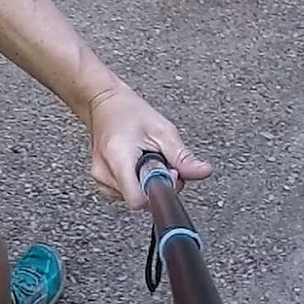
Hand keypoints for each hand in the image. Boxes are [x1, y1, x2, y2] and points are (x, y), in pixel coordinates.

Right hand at [86, 84, 212, 208]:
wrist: (104, 104)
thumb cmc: (130, 112)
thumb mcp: (163, 131)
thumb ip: (182, 157)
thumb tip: (203, 172)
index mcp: (118, 158)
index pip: (139, 200)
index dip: (159, 191)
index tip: (166, 172)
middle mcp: (104, 173)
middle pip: (140, 199)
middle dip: (156, 183)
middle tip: (159, 159)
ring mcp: (100, 179)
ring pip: (134, 198)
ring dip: (146, 182)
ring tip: (145, 158)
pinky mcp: (100, 182)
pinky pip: (126, 193)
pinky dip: (136, 181)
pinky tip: (136, 164)